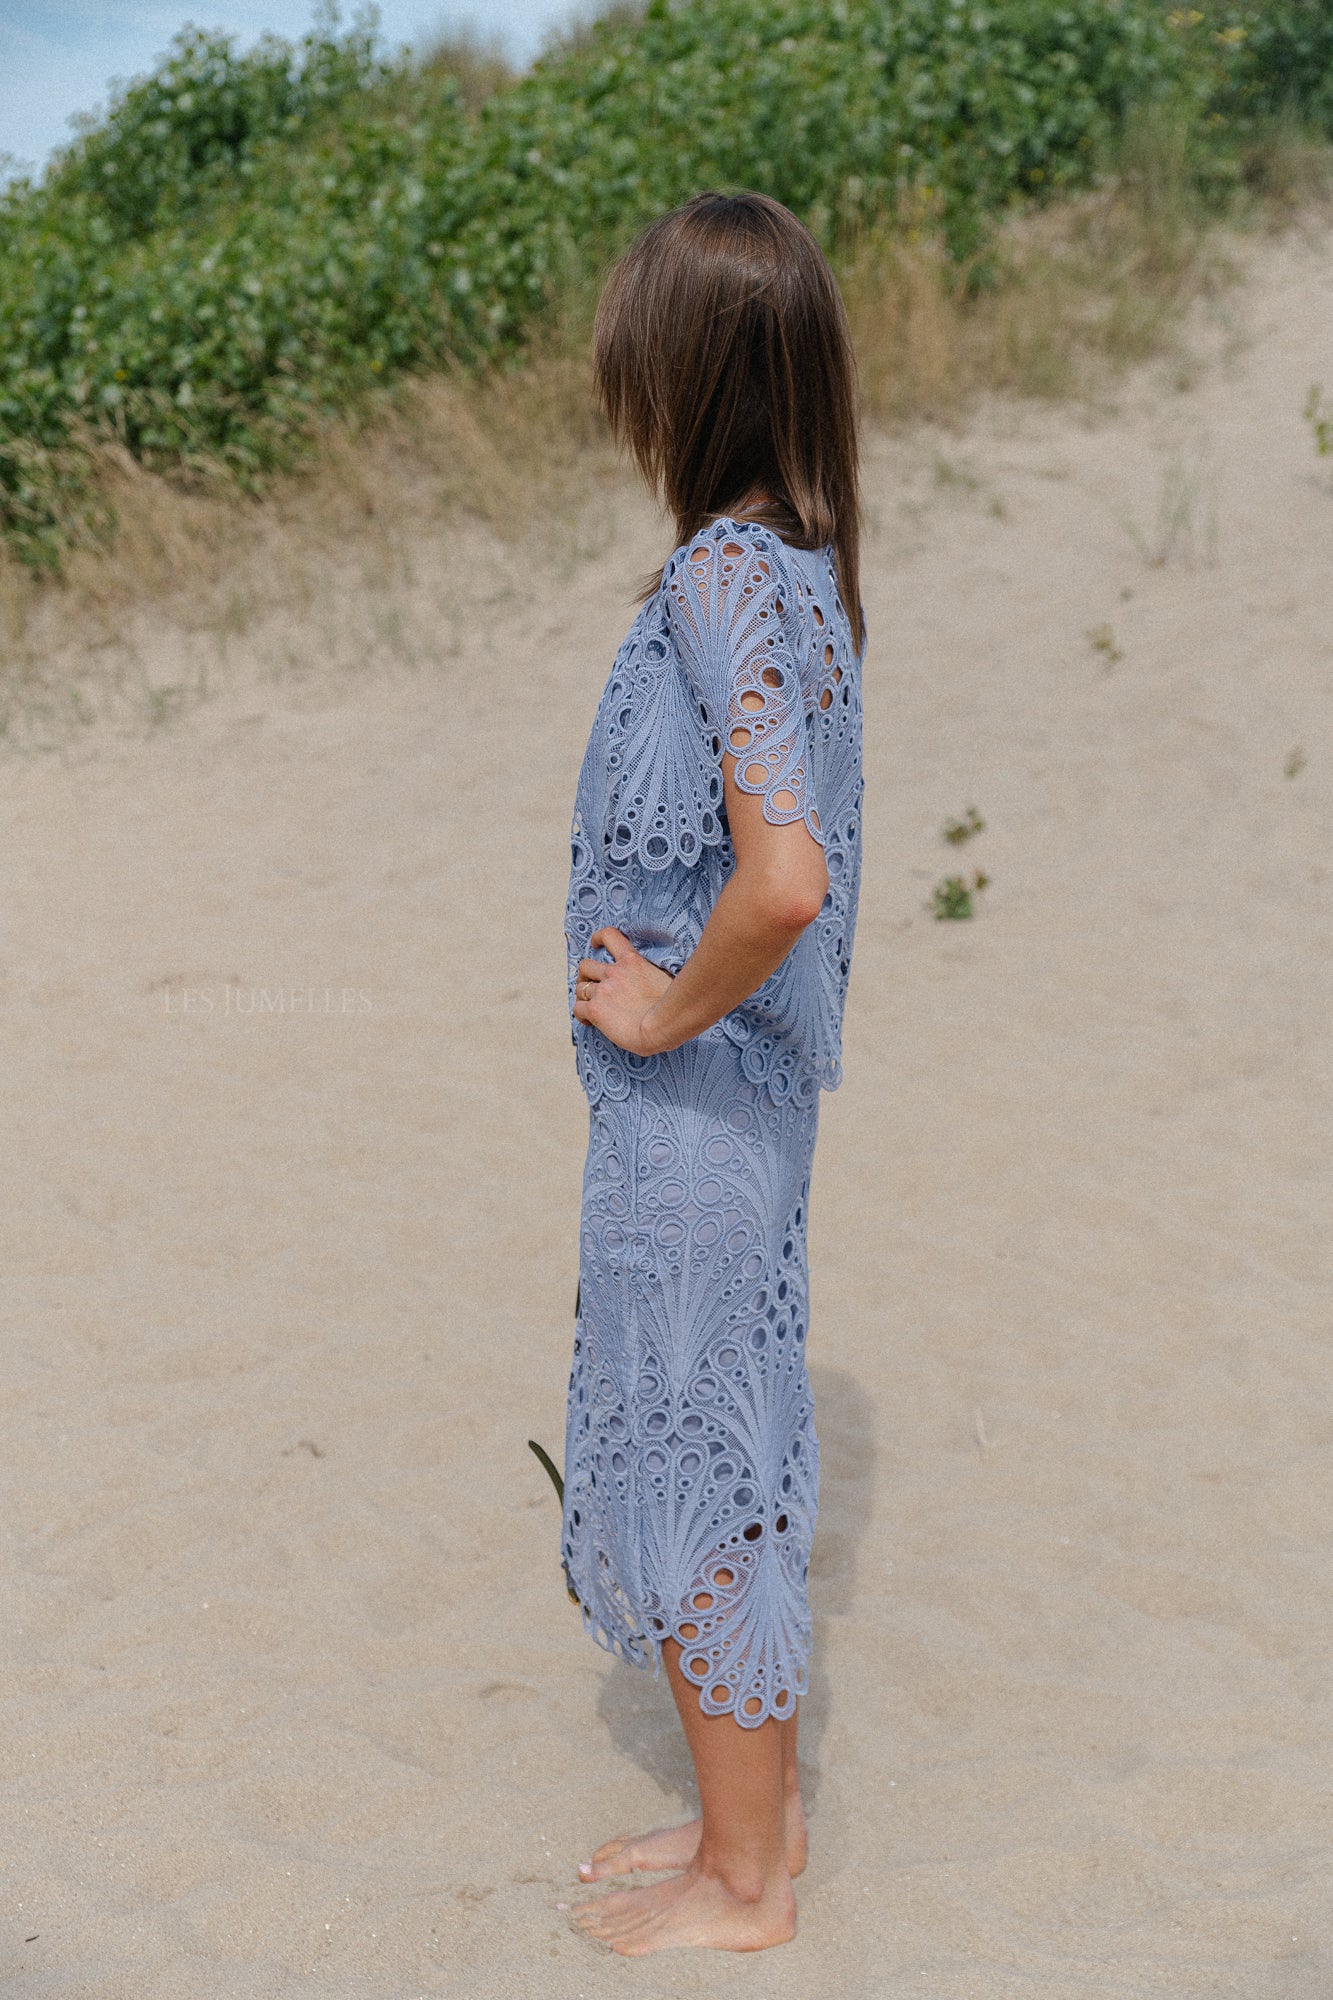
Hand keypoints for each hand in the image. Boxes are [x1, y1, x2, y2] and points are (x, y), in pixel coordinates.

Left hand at [573, 928, 674, 1055]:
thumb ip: (654, 977)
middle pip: (586, 966)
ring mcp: (603, 990)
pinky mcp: (595, 1009)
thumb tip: (658, 984)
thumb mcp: (668, 980)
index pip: (610, 937)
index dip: (598, 938)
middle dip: (585, 975)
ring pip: (580, 987)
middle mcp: (614, 973)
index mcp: (633, 962)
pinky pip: (578, 1009)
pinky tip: (589, 1022)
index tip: (595, 944)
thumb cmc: (673, 1008)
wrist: (664, 1025)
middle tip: (589, 985)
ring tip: (590, 1007)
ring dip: (583, 996)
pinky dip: (580, 1015)